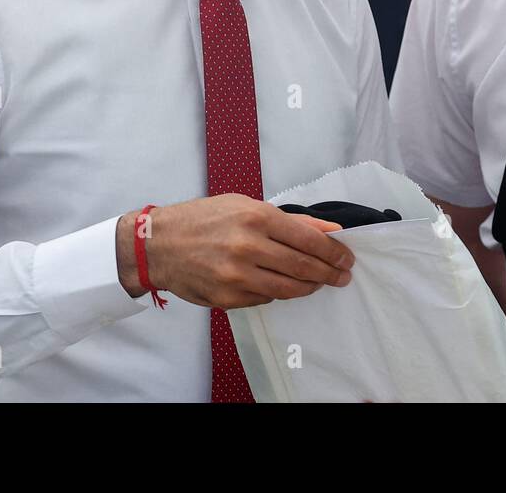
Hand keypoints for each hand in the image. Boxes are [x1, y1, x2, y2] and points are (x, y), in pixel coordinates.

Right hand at [116, 195, 353, 308]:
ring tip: (318, 283)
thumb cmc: (205, 219)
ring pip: (288, 288)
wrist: (159, 244)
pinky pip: (265, 299)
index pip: (309, 240)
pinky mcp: (227, 297)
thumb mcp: (247, 206)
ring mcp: (237, 275)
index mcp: (256, 217)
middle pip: (303, 267)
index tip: (346, 258)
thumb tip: (330, 231)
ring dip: (309, 287)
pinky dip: (279, 293)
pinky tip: (283, 285)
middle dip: (329, 273)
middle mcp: (248, 246)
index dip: (334, 252)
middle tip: (342, 276)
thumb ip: (292, 220)